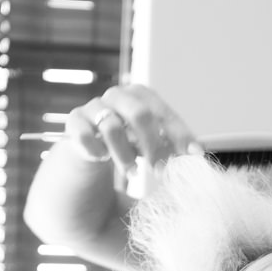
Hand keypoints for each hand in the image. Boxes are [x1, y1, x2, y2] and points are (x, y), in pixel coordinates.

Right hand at [65, 83, 201, 174]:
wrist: (87, 153)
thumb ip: (171, 147)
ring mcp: (93, 108)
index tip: (193, 155)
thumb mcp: (152, 146)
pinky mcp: (73, 123)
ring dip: (125, 155)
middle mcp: (117, 97)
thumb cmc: (126, 146)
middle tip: (159, 170)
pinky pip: (84, 134)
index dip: (179, 133)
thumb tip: (198, 154)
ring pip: (111, 126)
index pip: (163, 111)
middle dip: (153, 144)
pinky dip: (95, 150)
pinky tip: (100, 160)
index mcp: (140, 97)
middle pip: (139, 112)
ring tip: (132, 173)